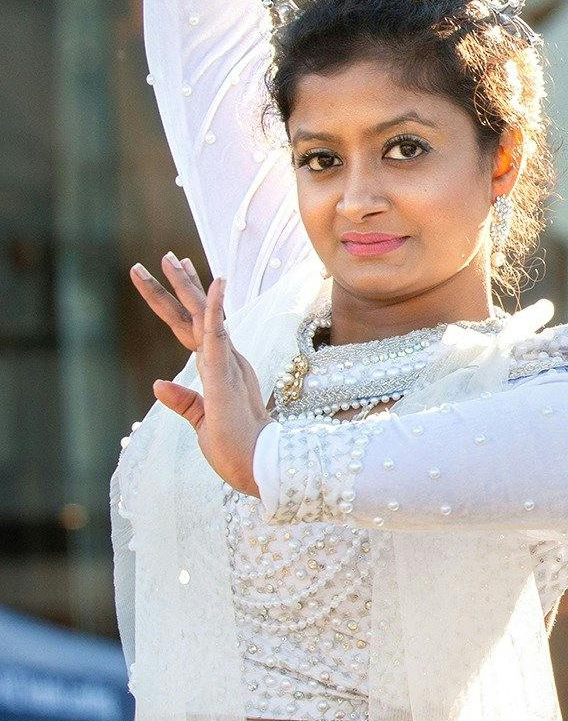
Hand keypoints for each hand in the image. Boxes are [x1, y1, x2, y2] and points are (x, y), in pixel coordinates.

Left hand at [130, 257, 268, 495]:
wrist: (256, 464)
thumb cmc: (234, 447)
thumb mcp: (201, 421)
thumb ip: (183, 401)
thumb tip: (158, 384)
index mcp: (218, 369)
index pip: (195, 329)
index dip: (184, 303)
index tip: (177, 275)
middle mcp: (224, 359)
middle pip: (198, 314)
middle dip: (182, 284)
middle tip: (168, 256)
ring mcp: (225, 362)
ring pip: (203, 315)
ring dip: (187, 286)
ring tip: (171, 259)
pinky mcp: (225, 371)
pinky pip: (217, 332)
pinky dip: (215, 307)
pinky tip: (214, 284)